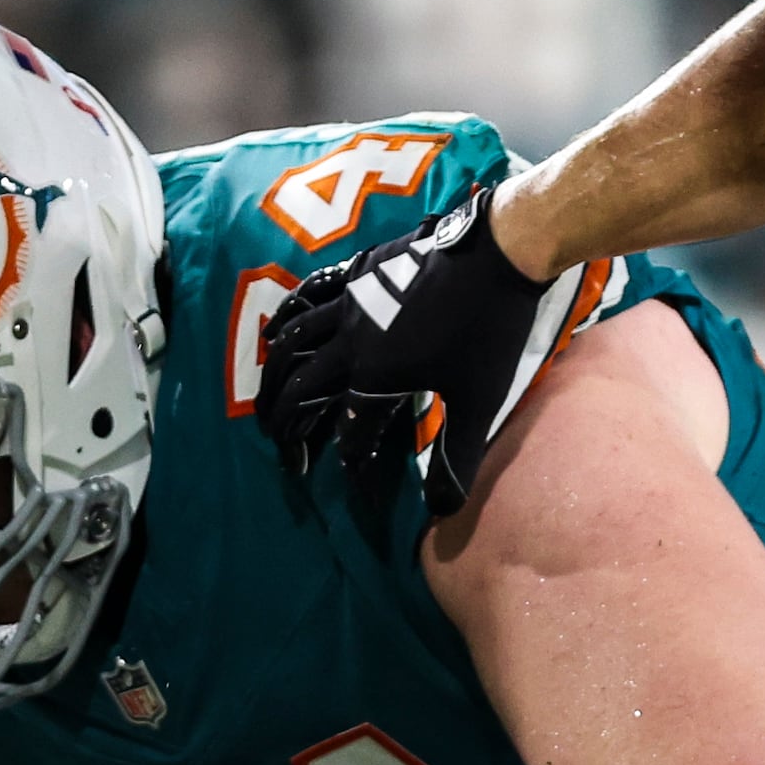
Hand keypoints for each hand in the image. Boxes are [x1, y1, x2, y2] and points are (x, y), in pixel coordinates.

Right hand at [255, 178, 608, 525]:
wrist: (498, 254)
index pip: (351, 434)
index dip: (351, 465)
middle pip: (302, 389)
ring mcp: (348, 304)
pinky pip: (307, 296)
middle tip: (280, 448)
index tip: (354, 489)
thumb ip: (456, 454)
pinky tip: (277, 332)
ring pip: (293, 343)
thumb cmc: (489, 331)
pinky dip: (287, 319)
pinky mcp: (354, 274)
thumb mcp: (478, 401)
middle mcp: (350, 343)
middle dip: (286, 424)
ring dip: (274, 377)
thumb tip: (444, 510)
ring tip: (267, 401)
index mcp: (376, 378)